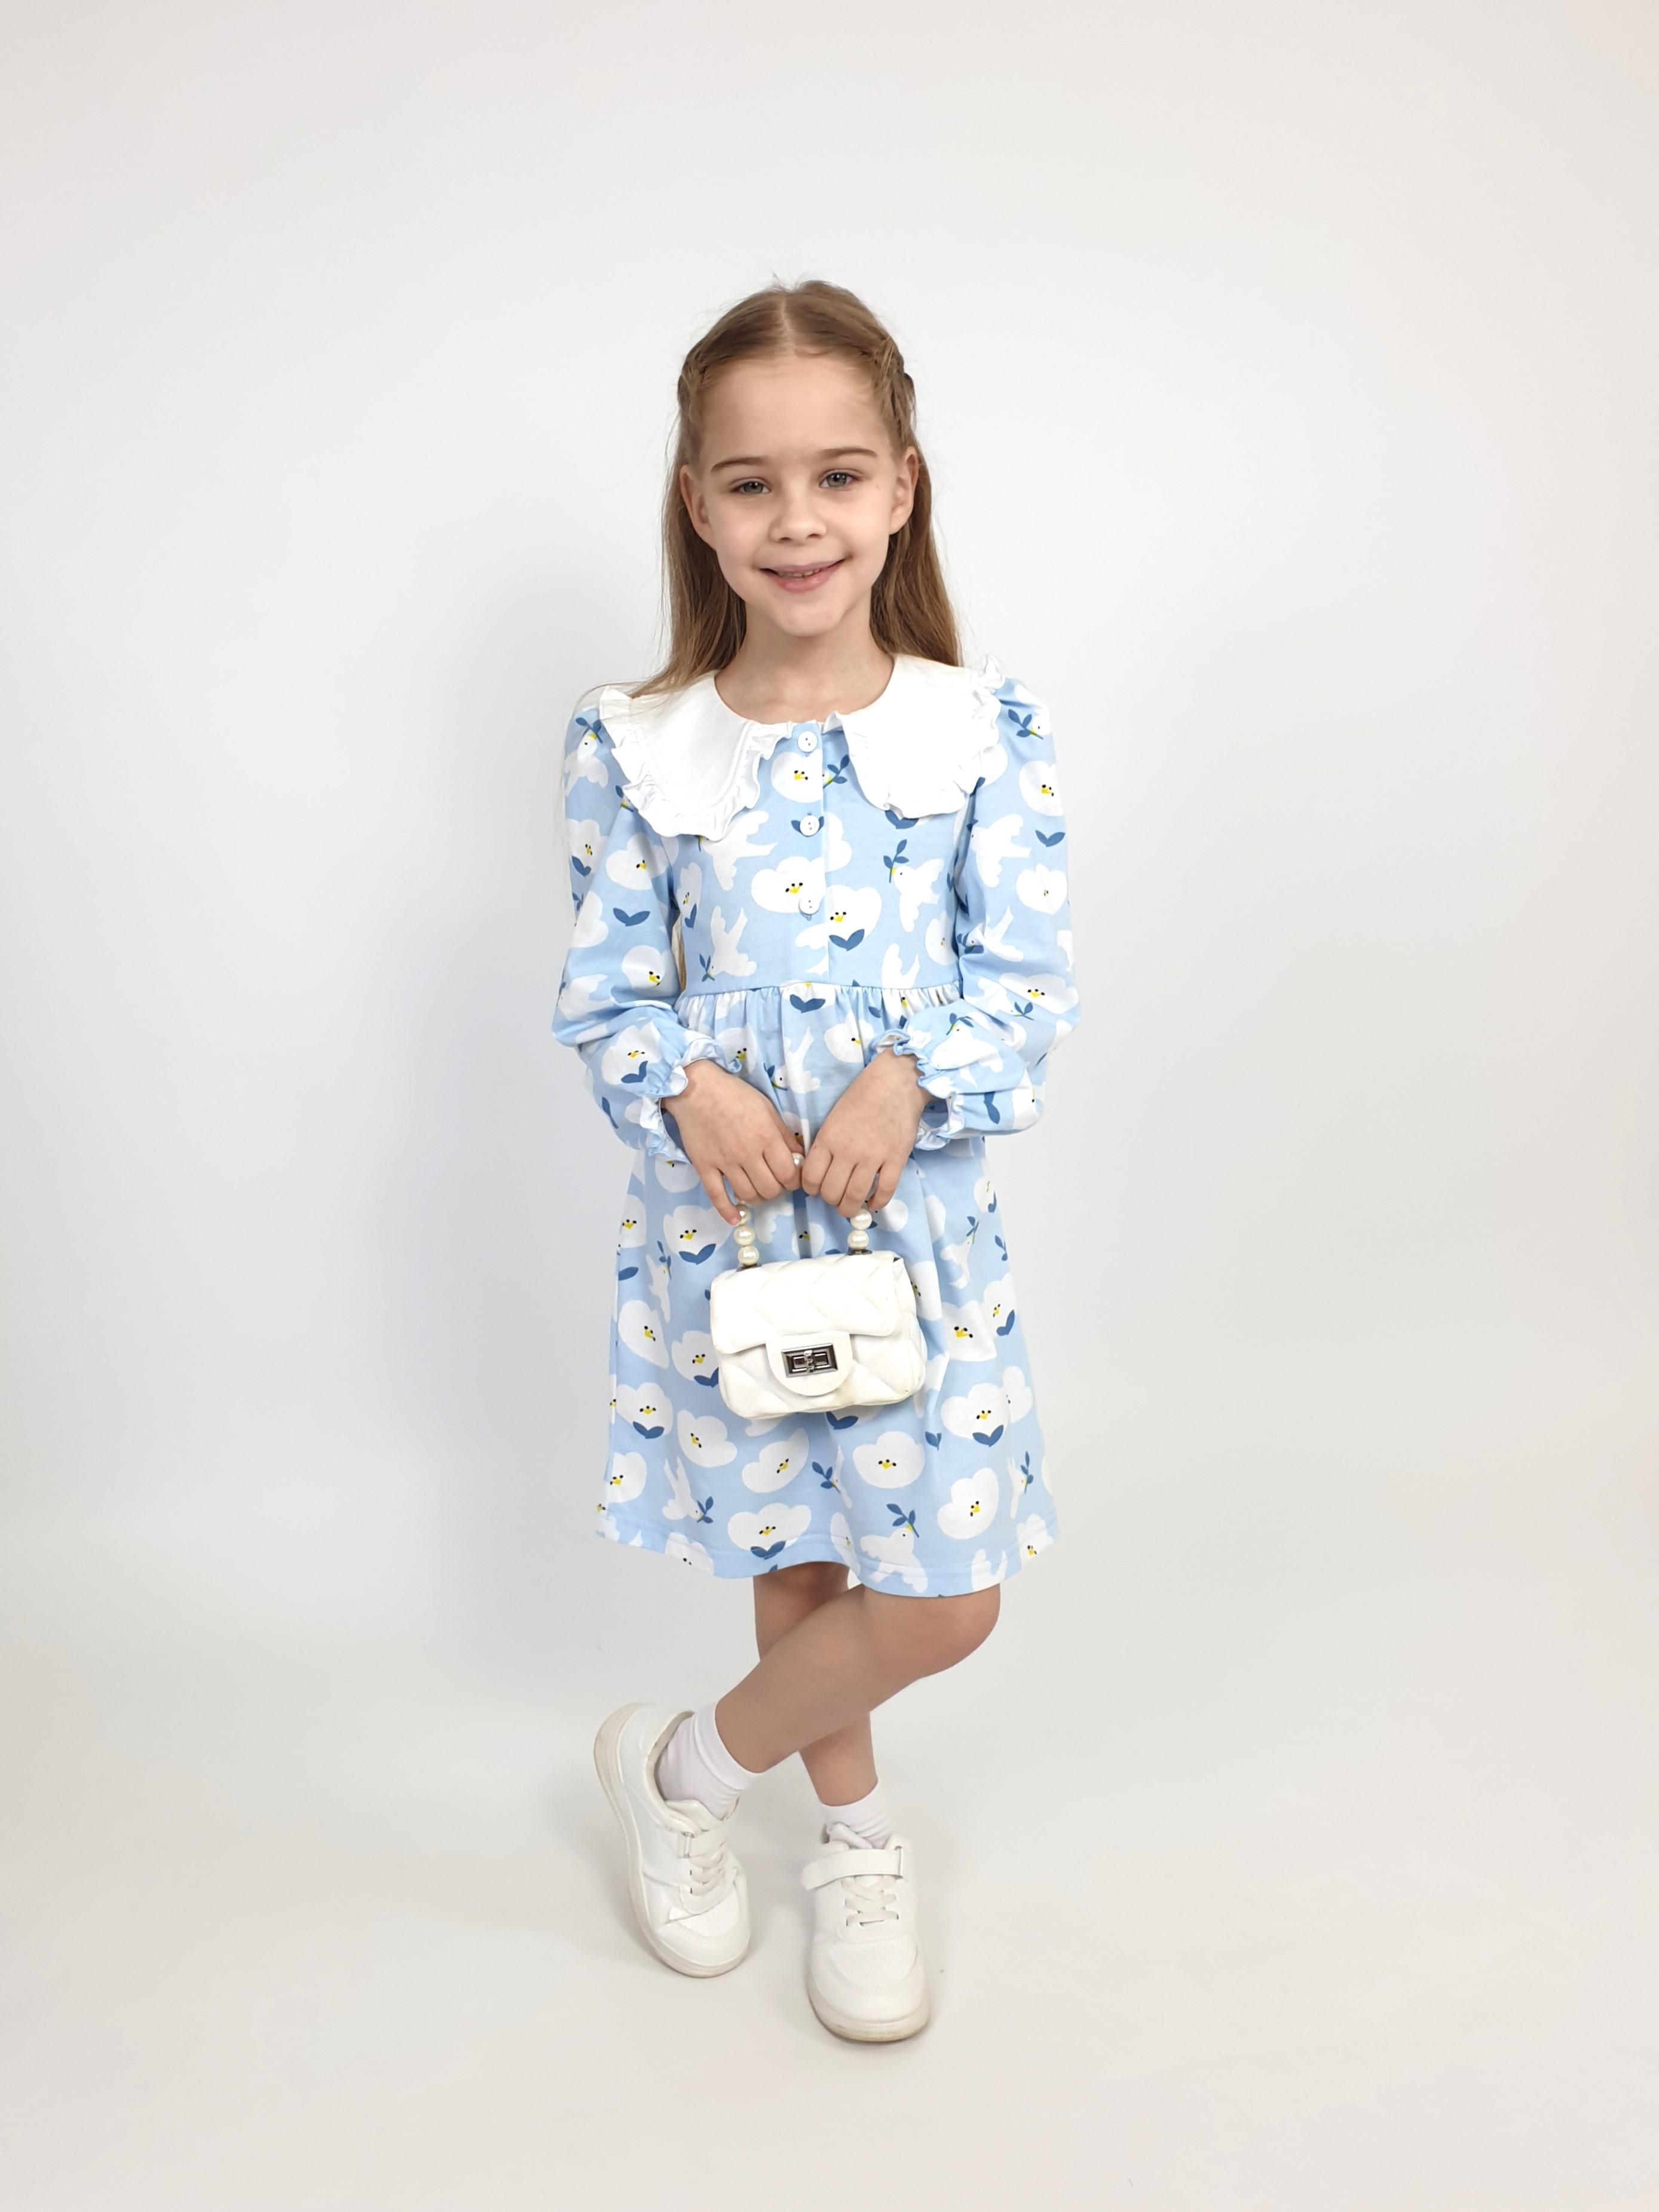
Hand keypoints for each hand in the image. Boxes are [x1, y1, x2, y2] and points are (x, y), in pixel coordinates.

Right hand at [663, 1059, 802, 1226]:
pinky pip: (716, 1196)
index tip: (792, 1178)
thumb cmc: (735, 1095)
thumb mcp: (767, 1108)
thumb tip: (799, 1158)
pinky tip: (734, 1218)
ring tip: (758, 1189)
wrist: (696, 1088)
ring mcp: (724, 1162)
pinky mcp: (705, 1167)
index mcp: (766, 1137)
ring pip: (748, 1195)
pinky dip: (727, 1211)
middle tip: (774, 1182)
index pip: (788, 1174)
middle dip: (777, 1189)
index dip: (794, 1181)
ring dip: (757, 1197)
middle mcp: (747, 1153)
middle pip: (770, 1189)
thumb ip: (784, 1135)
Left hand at [800, 1046, 928, 1218]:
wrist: (895, 1082)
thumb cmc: (861, 1096)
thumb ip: (826, 1145)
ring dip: (850, 1208)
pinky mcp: (896, 1159)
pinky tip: (873, 1204)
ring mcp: (873, 1157)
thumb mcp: (833, 1118)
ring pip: (855, 1196)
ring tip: (851, 1208)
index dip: (811, 1189)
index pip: (810, 1178)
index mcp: (828, 1139)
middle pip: (831, 1192)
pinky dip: (878, 1203)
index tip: (817, 1189)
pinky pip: (885, 1191)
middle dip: (831, 1200)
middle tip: (836, 1198)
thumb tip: (820, 1171)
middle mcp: (847, 1151)